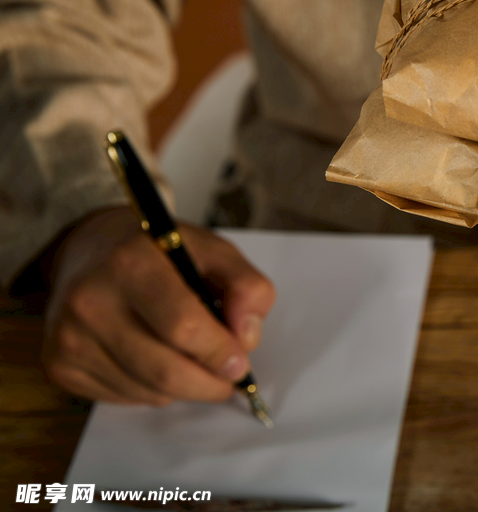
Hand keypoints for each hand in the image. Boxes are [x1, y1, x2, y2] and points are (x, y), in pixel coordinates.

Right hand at [41, 207, 275, 404]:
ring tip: (191, 358)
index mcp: (132, 263)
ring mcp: (70, 336)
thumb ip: (246, 287)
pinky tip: (154, 357)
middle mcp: (91, 301)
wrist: (90, 250)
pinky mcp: (59, 364)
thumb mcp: (213, 251)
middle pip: (165, 371)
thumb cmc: (160, 253)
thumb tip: (247, 338)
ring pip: (148, 392)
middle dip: (209, 383)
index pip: (184, 327)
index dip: (220, 352)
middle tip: (228, 377)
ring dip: (184, 387)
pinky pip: (125, 398)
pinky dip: (153, 389)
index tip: (240, 362)